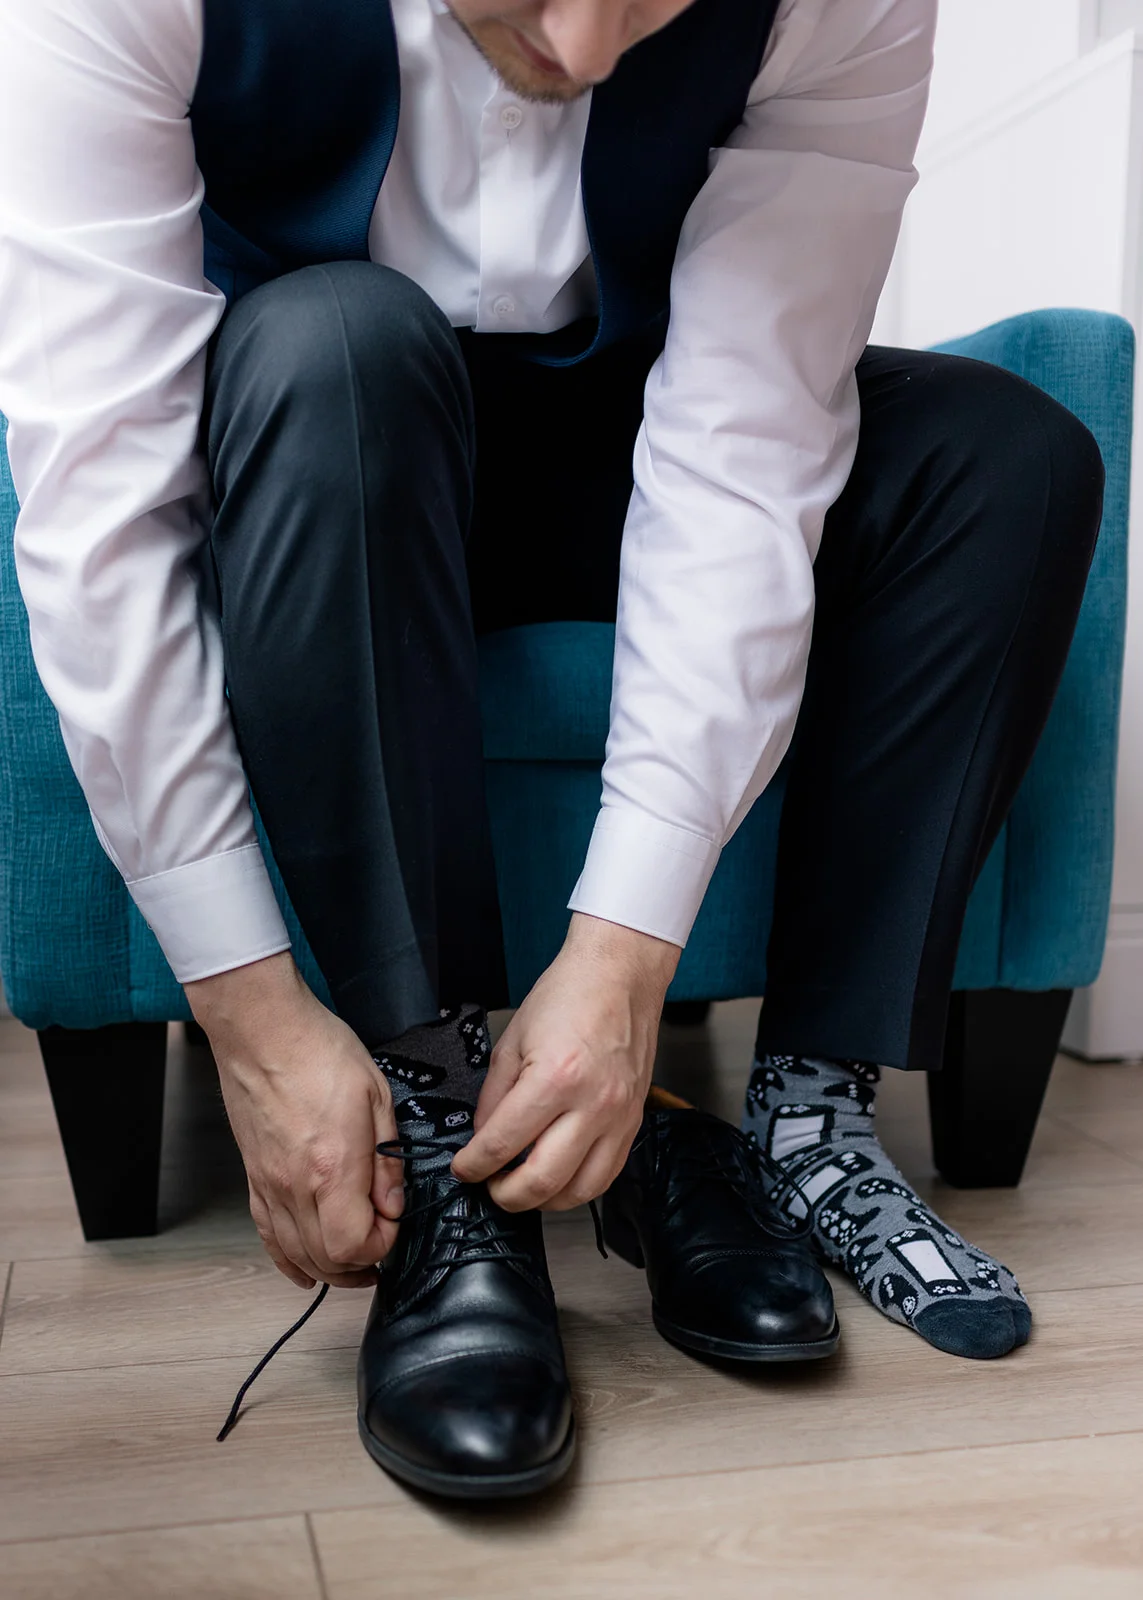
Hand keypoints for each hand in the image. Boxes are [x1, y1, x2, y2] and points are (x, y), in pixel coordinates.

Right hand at [186, 952, 403, 1289]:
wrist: (262, 1031)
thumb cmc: (318, 1051)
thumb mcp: (376, 1097)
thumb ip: (387, 1160)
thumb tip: (393, 1204)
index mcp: (332, 1166)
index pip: (354, 1245)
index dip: (383, 1246)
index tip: (395, 1224)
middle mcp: (296, 1185)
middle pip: (325, 1261)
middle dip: (360, 1265)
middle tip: (382, 1249)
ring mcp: (270, 1185)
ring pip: (295, 1255)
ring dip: (328, 1270)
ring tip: (354, 1266)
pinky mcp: (254, 1177)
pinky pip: (268, 1235)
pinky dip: (289, 1259)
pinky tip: (305, 1268)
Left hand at [452, 913, 679, 1210]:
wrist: (619, 975)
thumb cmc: (568, 996)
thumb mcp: (512, 1040)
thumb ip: (493, 1096)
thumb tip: (483, 1138)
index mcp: (554, 1079)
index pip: (502, 1144)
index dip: (473, 1166)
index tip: (463, 1169)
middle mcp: (591, 1104)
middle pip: (541, 1181)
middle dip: (505, 1195)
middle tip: (489, 1186)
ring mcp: (618, 1117)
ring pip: (579, 1191)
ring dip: (543, 1200)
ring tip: (522, 1187)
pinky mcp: (634, 1121)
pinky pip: (607, 1175)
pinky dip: (578, 1186)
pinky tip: (558, 1176)